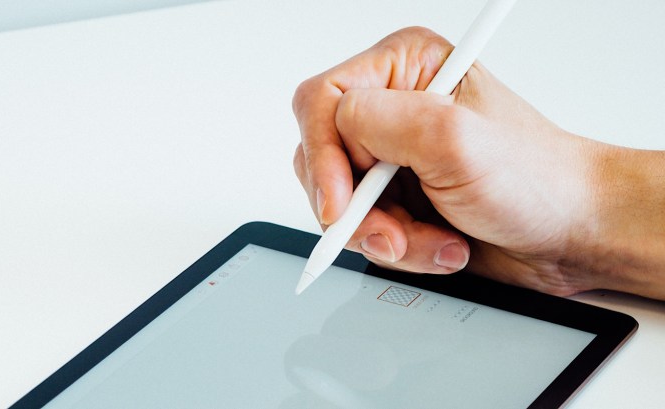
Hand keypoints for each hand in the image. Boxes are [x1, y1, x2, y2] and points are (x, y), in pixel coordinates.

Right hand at [292, 27, 664, 297]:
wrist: (575, 234)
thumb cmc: (538, 180)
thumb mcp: (454, 139)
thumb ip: (379, 121)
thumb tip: (332, 132)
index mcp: (404, 69)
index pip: (321, 101)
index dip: (323, 156)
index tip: (342, 204)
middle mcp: (392, 109)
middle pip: (321, 158)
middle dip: (358, 208)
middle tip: (396, 233)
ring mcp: (391, 159)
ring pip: (338, 204)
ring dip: (385, 234)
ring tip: (435, 240)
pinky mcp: (396, 200)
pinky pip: (363, 231)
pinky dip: (398, 249)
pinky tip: (441, 245)